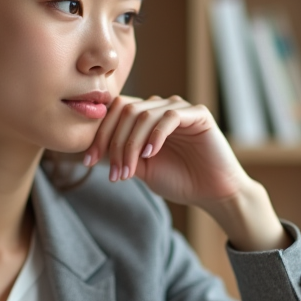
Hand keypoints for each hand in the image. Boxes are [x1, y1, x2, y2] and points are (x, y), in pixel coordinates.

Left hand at [83, 95, 289, 251]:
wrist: (213, 193)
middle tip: (112, 172)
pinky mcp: (198, 115)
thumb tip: (94, 149)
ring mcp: (180, 109)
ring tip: (128, 171)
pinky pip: (170, 117)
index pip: (114, 112)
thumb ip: (122, 155)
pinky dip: (155, 135)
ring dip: (131, 145)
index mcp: (146, 118)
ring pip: (144, 114)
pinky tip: (150, 154)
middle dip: (113, 142)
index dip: (99, 135)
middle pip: (125, 110)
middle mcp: (161, 108)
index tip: (88, 162)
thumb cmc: (180, 180)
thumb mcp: (142, 169)